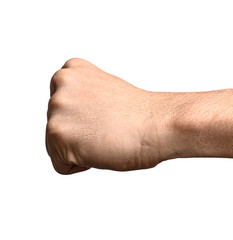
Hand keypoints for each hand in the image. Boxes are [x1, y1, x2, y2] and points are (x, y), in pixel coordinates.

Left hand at [46, 58, 179, 173]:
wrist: (158, 124)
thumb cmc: (142, 114)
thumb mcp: (105, 91)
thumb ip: (82, 98)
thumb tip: (74, 118)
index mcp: (71, 71)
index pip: (62, 109)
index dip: (87, 119)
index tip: (108, 114)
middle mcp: (60, 85)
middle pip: (58, 127)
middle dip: (82, 133)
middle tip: (110, 126)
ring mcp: (56, 109)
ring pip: (57, 146)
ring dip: (82, 149)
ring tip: (107, 136)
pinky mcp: (57, 134)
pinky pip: (62, 166)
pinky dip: (82, 166)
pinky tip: (102, 149)